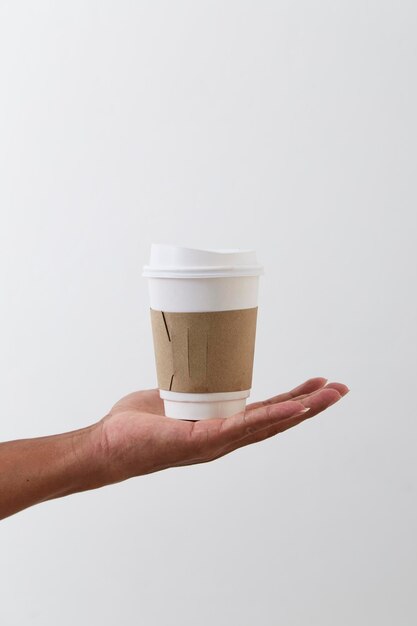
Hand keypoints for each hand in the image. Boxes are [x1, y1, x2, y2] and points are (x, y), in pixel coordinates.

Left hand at [95, 378, 348, 484]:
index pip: (266, 413)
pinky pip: (241, 428)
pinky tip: (293, 411)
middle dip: (310, 405)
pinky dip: (269, 419)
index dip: (293, 401)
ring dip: (300, 410)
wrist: (108, 445)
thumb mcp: (174, 395)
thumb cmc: (137, 425)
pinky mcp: (200, 441)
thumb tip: (196, 361)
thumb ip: (192, 384)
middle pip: (276, 421)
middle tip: (339, 389)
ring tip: (327, 396)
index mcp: (222, 426)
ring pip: (267, 425)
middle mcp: (225, 438)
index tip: (317, 384)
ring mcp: (215, 443)